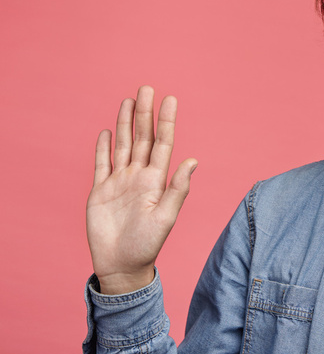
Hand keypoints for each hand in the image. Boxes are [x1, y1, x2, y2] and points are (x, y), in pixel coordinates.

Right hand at [87, 86, 197, 294]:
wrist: (122, 265)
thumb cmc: (148, 244)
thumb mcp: (166, 216)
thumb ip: (178, 188)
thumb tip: (194, 160)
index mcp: (156, 180)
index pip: (163, 143)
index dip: (166, 121)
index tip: (170, 99)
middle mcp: (139, 176)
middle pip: (141, 138)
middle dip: (144, 114)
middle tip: (147, 88)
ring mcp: (119, 182)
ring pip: (123, 145)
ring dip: (125, 123)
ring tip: (129, 101)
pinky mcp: (100, 190)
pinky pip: (102, 164)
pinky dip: (104, 147)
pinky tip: (107, 131)